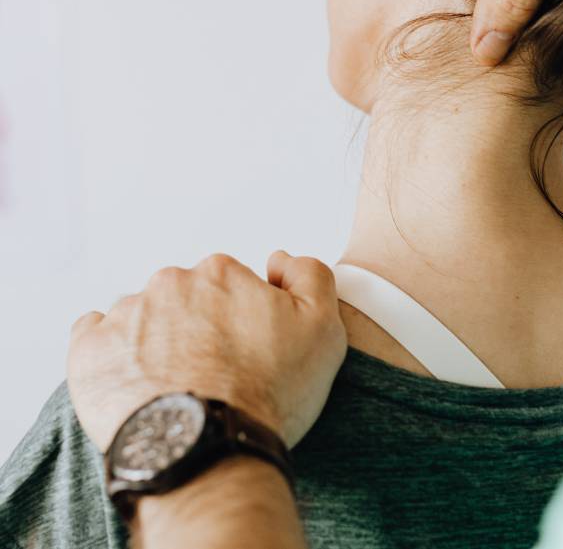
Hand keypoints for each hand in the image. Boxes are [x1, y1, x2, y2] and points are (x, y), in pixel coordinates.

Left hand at [67, 250, 346, 451]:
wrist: (208, 453)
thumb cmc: (268, 393)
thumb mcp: (323, 328)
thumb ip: (310, 275)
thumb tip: (278, 260)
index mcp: (221, 272)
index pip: (230, 285)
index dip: (241, 318)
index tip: (246, 352)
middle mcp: (170, 283)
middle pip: (185, 298)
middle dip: (197, 326)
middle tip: (214, 372)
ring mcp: (126, 315)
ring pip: (143, 318)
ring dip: (156, 341)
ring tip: (175, 386)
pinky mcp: (89, 351)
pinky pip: (94, 335)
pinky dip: (111, 351)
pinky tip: (131, 377)